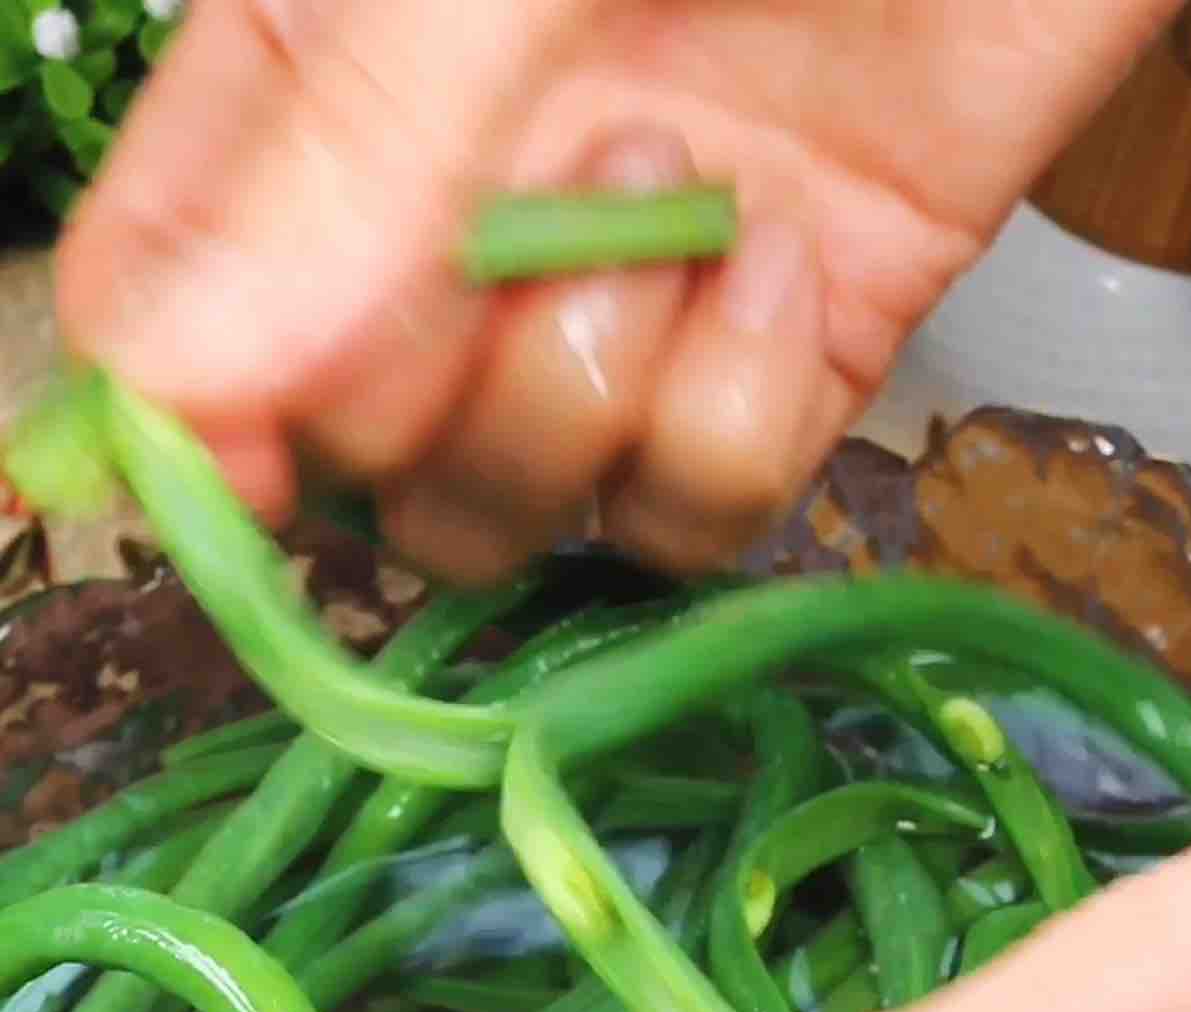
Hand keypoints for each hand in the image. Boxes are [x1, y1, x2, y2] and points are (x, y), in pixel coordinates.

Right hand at [58, 0, 1173, 578]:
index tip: (252, 453)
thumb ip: (351, 154)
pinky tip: (781, 258)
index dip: (189, 416)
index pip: (162, 304)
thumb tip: (178, 391)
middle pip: (343, 449)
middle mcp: (442, 208)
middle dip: (430, 385)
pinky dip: (731, 423)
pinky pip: (689, 513)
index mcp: (317, 70)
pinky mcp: (773, 357)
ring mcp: (611, 296)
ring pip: (506, 512)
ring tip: (680, 201)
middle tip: (543, 209)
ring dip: (580, 406)